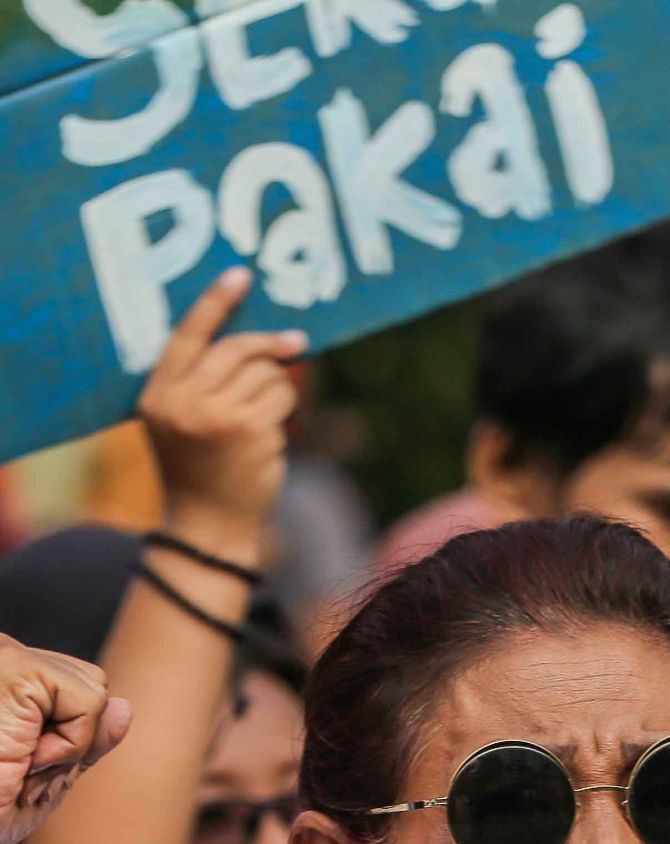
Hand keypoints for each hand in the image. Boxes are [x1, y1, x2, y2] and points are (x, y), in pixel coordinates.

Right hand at [0, 635, 130, 843]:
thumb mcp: (43, 779)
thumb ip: (83, 742)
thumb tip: (125, 708)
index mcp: (4, 681)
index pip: (72, 690)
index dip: (68, 737)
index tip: (22, 769)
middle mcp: (2, 657)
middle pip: (90, 683)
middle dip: (74, 738)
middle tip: (21, 771)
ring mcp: (8, 656)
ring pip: (96, 692)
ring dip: (69, 748)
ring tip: (19, 765)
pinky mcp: (18, 667)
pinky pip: (90, 704)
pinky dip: (70, 746)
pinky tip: (24, 757)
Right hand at [138, 267, 306, 553]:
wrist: (208, 525)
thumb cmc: (197, 467)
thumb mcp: (178, 420)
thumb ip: (197, 380)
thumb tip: (257, 337)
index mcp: (157, 394)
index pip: (187, 334)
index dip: (215, 302)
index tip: (241, 275)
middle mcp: (184, 402)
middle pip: (236, 348)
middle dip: (268, 346)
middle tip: (294, 342)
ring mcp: (218, 416)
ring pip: (266, 372)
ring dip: (277, 387)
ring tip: (265, 416)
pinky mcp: (251, 431)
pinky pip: (281, 396)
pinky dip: (285, 410)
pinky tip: (270, 435)